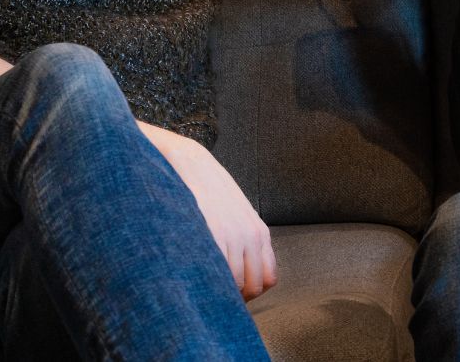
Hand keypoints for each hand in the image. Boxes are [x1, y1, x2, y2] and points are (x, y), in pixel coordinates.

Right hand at [140, 123, 276, 300]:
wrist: (190, 163)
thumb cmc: (210, 191)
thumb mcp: (236, 214)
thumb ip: (244, 240)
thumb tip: (241, 271)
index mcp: (260, 232)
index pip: (269, 279)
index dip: (251, 289)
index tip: (233, 289)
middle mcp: (251, 235)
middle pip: (254, 286)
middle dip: (236, 295)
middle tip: (216, 291)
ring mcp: (233, 235)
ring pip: (234, 283)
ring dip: (218, 289)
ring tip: (202, 281)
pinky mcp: (213, 233)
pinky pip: (217, 272)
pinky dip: (208, 279)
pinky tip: (196, 271)